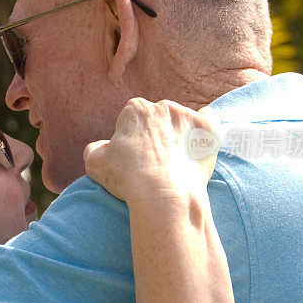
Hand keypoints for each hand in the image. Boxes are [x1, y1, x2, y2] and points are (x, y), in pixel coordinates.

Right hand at [84, 98, 218, 204]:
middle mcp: (162, 107)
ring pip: (180, 121)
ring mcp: (187, 116)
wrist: (165, 196)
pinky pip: (208, 120)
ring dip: (177, 134)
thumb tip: (101, 147)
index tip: (134, 156)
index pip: (132, 118)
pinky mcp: (208, 130)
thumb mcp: (94, 164)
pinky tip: (198, 142)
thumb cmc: (128, 179)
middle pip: (157, 117)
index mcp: (135, 110)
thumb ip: (94, 149)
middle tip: (153, 161)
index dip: (131, 137)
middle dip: (155, 134)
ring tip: (174, 162)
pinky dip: (202, 130)